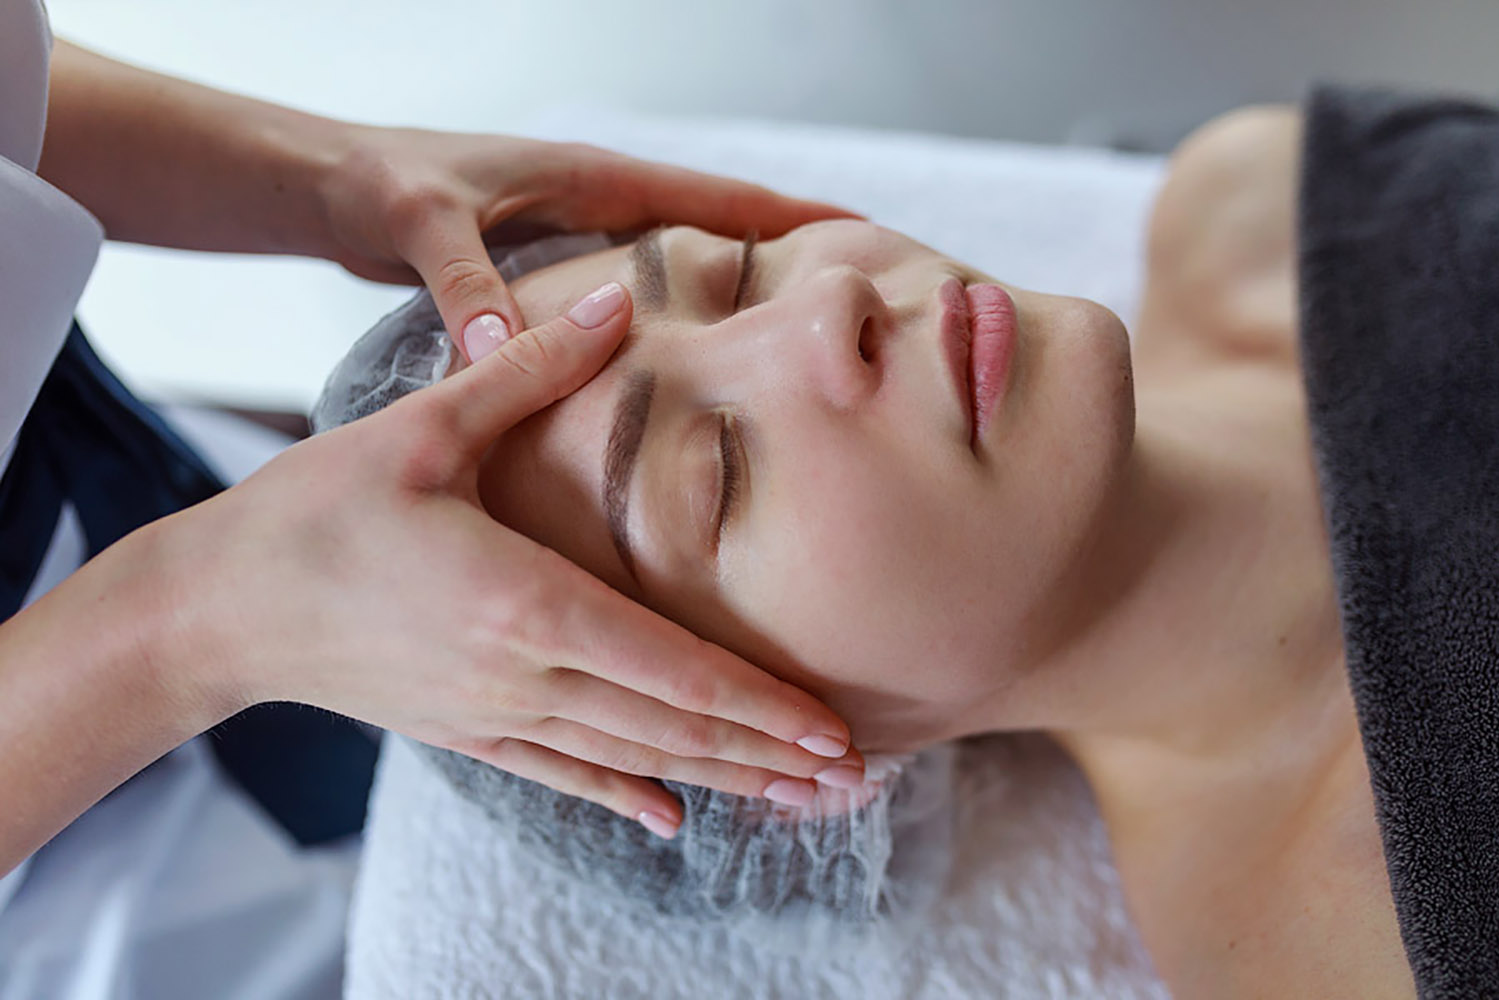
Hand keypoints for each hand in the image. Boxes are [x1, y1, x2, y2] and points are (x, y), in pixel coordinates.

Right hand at [155, 282, 861, 836]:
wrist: (218, 607)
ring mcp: (494, 717)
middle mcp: (520, 677)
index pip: (669, 669)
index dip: (758, 705)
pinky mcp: (467, 733)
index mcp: (522, 604)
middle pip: (668, 728)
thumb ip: (532, 368)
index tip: (832, 731)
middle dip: (767, 754)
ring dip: (719, 780)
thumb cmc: (316, 510)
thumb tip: (620, 298)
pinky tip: (670, 821)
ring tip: (797, 801)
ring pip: (630, 757)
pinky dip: (623, 794)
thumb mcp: (424, 426)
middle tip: (855, 776)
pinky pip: (562, 775)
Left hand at [318, 126, 855, 362]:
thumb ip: (466, 285)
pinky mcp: (556, 272)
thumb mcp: (420, 225)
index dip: (791, 216)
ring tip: (795, 346)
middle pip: (718, 231)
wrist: (326, 188)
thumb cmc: (373, 185)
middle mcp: (598, 203)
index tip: (866, 237)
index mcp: (590, 178)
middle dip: (787, 258)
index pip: (715, 196)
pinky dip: (674, 324)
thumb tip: (503, 357)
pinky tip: (692, 370)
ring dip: (735, 295)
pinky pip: (635, 300)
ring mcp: (581, 237)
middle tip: (856, 302)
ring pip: (680, 270)